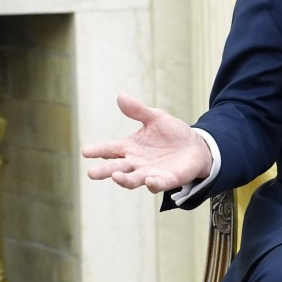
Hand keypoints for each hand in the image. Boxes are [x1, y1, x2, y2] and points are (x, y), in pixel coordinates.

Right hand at [81, 94, 213, 193]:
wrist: (195, 146)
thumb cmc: (172, 133)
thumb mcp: (156, 118)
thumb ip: (138, 110)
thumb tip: (121, 96)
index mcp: (130, 147)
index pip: (110, 149)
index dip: (98, 150)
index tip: (85, 151)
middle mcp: (136, 162)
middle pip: (116, 168)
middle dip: (104, 171)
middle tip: (91, 173)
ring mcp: (150, 172)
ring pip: (132, 179)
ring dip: (124, 180)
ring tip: (116, 176)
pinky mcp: (166, 180)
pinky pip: (157, 184)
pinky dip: (153, 184)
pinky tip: (150, 180)